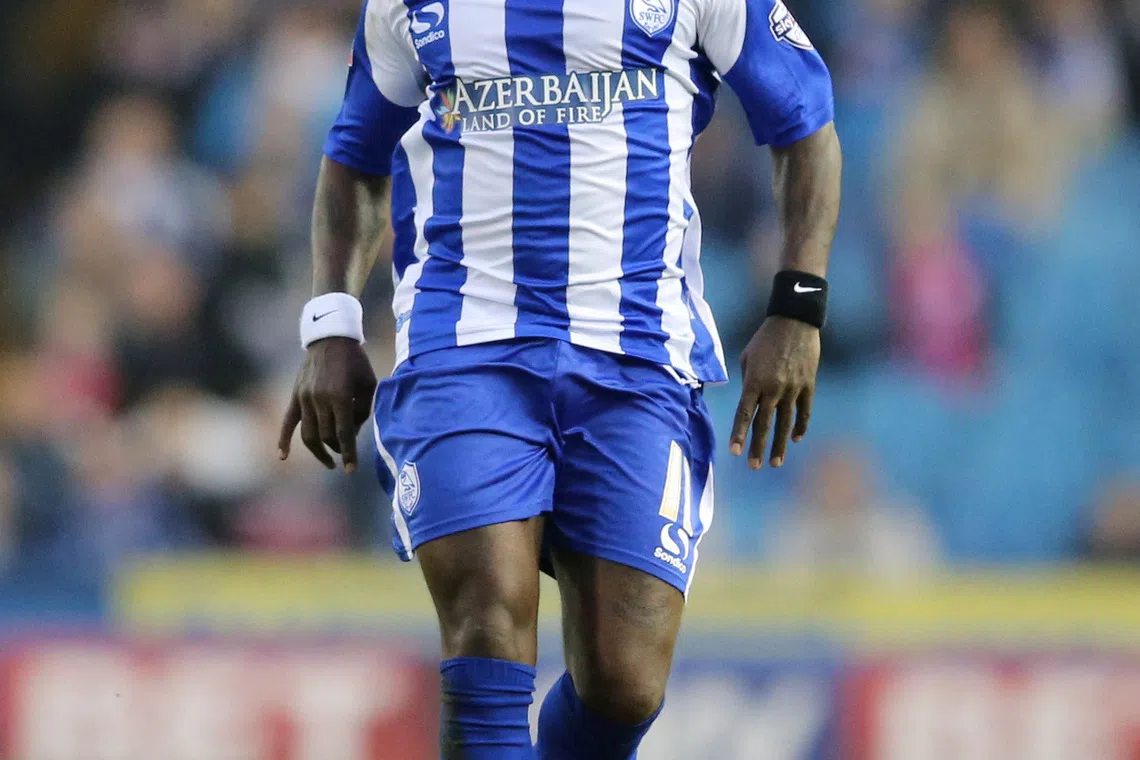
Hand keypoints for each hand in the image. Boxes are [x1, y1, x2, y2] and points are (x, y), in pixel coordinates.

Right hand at [278, 337, 376, 471]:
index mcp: (341, 397)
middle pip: (327, 436)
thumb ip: (362, 411)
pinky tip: (282, 456)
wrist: (331, 338)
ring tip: (329, 462)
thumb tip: (352, 434)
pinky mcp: (295, 395)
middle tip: (346, 454)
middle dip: (338, 449)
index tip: (351, 470)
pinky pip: (287, 422)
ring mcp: (305, 398)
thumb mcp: (368, 385)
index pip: (344, 434)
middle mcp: (320, 399)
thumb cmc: (356, 362)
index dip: (348, 454)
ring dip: (319, 451)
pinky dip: (283, 440)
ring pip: (309, 434)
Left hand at [730, 317, 819, 469]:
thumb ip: (747, 382)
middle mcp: (773, 388)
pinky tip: (794, 439)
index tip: (734, 452)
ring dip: (779, 444)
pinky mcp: (808, 385)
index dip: (739, 434)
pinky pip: (804, 411)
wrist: (794, 321)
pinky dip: (800, 426)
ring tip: (775, 463)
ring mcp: (793, 388)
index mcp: (754, 381)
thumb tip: (751, 402)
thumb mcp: (747, 358)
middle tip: (753, 466)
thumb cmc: (764, 338)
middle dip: (758, 447)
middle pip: (764, 424)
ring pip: (785, 423)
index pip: (744, 414)